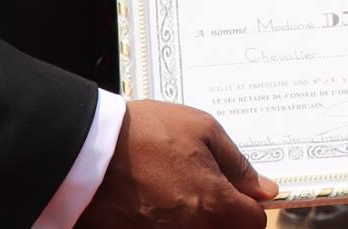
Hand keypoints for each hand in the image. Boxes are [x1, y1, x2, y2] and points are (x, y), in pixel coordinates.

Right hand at [83, 99, 276, 227]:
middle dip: (223, 213)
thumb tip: (264, 189)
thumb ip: (237, 163)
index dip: (250, 204)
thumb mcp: (201, 129)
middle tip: (204, 186)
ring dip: (195, 217)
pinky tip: (153, 198)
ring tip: (172, 187)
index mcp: (215, 204)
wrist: (84, 151)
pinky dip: (167, 220)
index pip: (254, 222)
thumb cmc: (144, 133)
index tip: (240, 191)